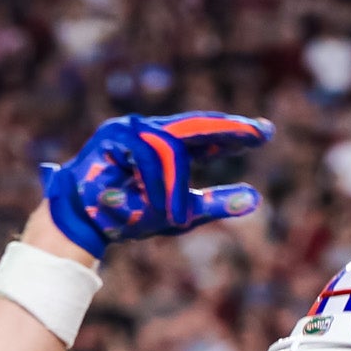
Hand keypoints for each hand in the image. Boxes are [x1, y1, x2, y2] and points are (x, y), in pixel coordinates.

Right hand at [37, 112, 272, 258]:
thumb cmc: (129, 217)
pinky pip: (148, 156)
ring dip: (174, 189)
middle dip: (227, 130)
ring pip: (172, 149)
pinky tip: (152, 206)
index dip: (235, 131)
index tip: (266, 132)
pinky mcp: (114, 135)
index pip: (206, 133)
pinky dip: (154, 185)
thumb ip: (214, 203)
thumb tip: (255, 198)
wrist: (84, 224)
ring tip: (171, 218)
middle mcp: (152, 131)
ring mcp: (132, 129)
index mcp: (168, 147)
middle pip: (196, 126)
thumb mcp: (180, 214)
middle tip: (257, 134)